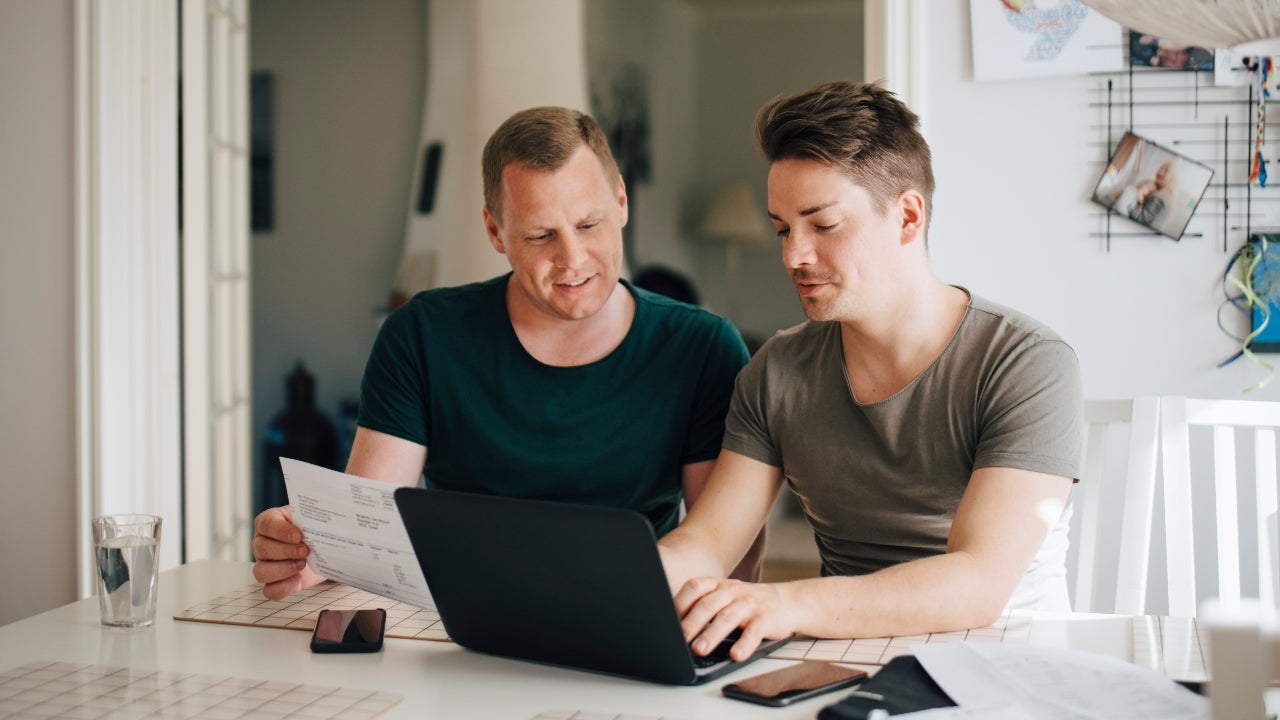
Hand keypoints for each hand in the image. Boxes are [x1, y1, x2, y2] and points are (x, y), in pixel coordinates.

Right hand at [251, 506, 324, 599]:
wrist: (322, 547)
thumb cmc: (313, 528)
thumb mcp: (312, 516)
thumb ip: (312, 514)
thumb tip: (328, 515)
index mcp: (269, 523)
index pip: (266, 525)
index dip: (281, 531)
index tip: (300, 536)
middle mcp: (262, 543)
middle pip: (262, 549)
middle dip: (286, 551)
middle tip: (306, 551)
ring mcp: (265, 564)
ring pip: (261, 572)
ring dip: (283, 570)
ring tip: (303, 564)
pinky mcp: (275, 582)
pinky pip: (269, 590)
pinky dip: (283, 588)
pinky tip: (297, 579)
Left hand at [674, 576, 795, 661]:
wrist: (786, 601)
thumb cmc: (746, 604)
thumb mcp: (724, 598)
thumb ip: (702, 607)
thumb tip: (673, 628)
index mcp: (717, 585)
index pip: (694, 588)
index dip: (680, 603)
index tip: (668, 621)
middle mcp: (732, 591)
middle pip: (707, 605)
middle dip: (691, 623)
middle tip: (679, 640)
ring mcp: (749, 604)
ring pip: (727, 618)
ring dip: (711, 634)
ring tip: (699, 650)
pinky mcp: (766, 619)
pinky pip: (754, 631)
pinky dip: (744, 644)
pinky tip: (735, 654)